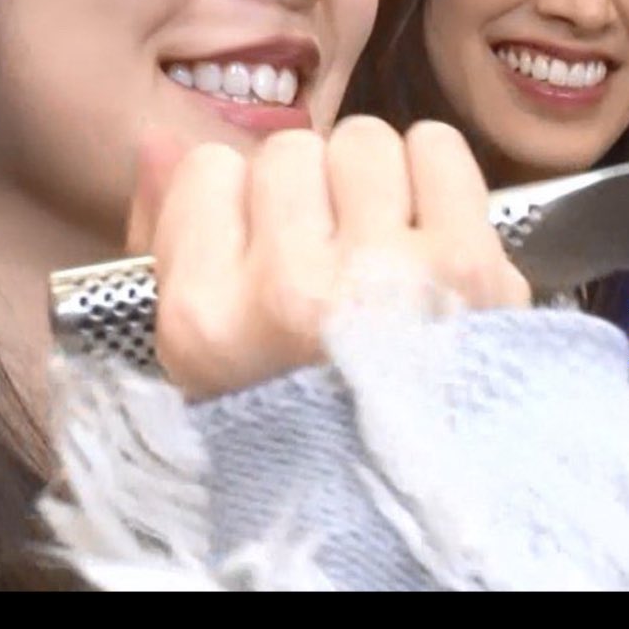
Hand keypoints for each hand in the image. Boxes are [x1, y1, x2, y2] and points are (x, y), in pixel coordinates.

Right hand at [126, 117, 530, 399]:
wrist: (414, 487)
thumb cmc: (303, 412)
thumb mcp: (208, 357)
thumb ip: (171, 240)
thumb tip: (160, 143)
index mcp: (208, 319)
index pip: (209, 171)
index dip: (240, 202)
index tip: (266, 247)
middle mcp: (291, 292)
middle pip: (289, 151)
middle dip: (312, 192)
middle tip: (334, 251)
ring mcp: (385, 274)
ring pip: (363, 142)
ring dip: (375, 179)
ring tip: (384, 243)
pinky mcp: (468, 263)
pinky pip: (436, 146)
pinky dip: (436, 174)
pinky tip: (429, 228)